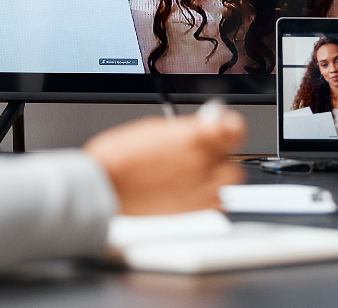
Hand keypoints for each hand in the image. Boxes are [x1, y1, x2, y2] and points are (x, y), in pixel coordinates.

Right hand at [83, 110, 245, 215]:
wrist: (102, 187)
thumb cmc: (119, 157)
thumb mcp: (156, 128)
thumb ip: (189, 129)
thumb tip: (207, 125)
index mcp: (194, 137)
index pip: (235, 128)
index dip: (230, 127)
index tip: (224, 129)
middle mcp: (202, 163)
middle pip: (232, 157)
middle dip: (220, 155)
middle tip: (204, 155)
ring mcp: (200, 189)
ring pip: (228, 181)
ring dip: (216, 176)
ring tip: (194, 176)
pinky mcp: (194, 212)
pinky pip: (217, 204)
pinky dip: (210, 198)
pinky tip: (192, 193)